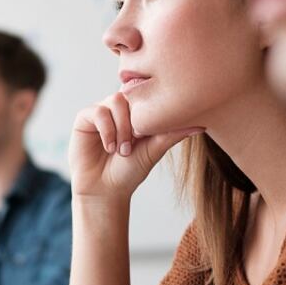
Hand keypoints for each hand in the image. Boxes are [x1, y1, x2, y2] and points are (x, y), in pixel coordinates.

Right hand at [70, 93, 201, 200]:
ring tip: (122, 150)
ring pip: (115, 101)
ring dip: (121, 128)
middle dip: (135, 122)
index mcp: (136, 112)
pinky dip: (107, 130)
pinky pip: (97, 112)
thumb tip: (201, 125)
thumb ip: (173, 134)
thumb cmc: (129, 172)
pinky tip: (109, 148)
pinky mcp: (84, 119)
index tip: (150, 134)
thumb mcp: (154, 150)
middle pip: (131, 95)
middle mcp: (119, 108)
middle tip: (135, 144)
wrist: (105, 190)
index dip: (150, 110)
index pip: (146, 94)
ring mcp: (101, 112)